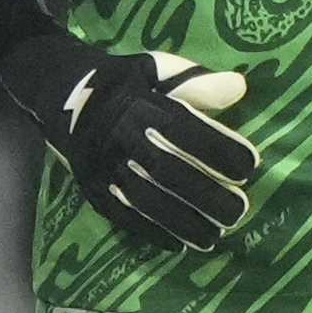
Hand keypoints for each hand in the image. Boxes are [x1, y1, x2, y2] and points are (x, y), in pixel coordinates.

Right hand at [0, 33, 257, 251]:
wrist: (61, 93)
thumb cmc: (123, 80)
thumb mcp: (157, 68)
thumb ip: (197, 81)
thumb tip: (240, 87)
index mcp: (139, 103)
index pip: (184, 128)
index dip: (218, 147)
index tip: (250, 165)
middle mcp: (120, 137)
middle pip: (166, 169)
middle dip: (205, 193)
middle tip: (239, 210)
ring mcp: (103, 166)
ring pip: (145, 198)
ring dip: (182, 221)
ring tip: (214, 236)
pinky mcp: (92, 189)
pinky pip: (123, 215)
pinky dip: (152, 232)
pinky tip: (179, 244)